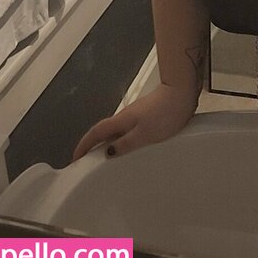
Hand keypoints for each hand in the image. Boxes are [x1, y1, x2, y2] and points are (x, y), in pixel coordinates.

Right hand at [70, 81, 198, 162]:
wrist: (182, 91)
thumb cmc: (164, 114)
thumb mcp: (145, 134)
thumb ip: (126, 144)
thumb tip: (107, 153)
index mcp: (121, 120)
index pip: (95, 133)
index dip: (83, 146)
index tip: (74, 159)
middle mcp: (125, 116)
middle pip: (104, 132)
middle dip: (93, 147)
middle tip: (88, 165)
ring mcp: (136, 114)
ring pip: (116, 131)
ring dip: (108, 144)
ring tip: (108, 162)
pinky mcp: (147, 115)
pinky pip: (128, 130)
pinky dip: (122, 141)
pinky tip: (130, 150)